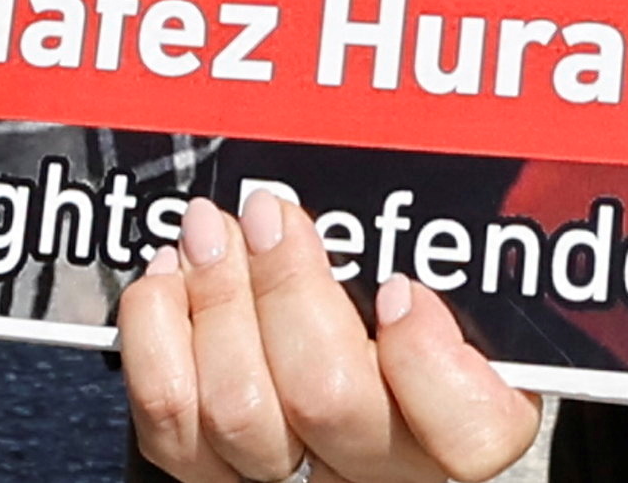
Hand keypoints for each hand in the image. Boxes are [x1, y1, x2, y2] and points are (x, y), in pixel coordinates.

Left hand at [120, 190, 539, 482]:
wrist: (295, 344)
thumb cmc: (376, 297)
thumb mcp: (428, 268)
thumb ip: (428, 247)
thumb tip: (419, 176)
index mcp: (455, 422)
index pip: (470, 434)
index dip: (427, 361)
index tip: (398, 288)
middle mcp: (375, 465)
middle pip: (328, 401)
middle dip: (285, 287)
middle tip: (269, 214)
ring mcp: (285, 474)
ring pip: (239, 411)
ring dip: (214, 296)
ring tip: (210, 232)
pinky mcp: (204, 468)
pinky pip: (168, 417)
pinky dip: (158, 329)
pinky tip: (171, 278)